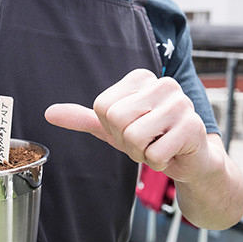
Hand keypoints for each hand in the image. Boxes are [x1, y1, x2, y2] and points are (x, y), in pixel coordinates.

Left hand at [44, 68, 212, 182]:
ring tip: (158, 146)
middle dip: (126, 142)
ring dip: (142, 153)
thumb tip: (49, 113)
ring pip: (135, 136)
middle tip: (146, 141)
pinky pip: (154, 154)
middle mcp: (163, 83)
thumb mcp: (112, 129)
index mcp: (141, 78)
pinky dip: (158, 163)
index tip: (131, 129)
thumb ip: (83, 119)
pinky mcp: (193, 127)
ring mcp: (181, 103)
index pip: (102, 107)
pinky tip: (172, 154)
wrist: (189, 161)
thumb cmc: (151, 139)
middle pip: (117, 119)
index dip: (112, 128)